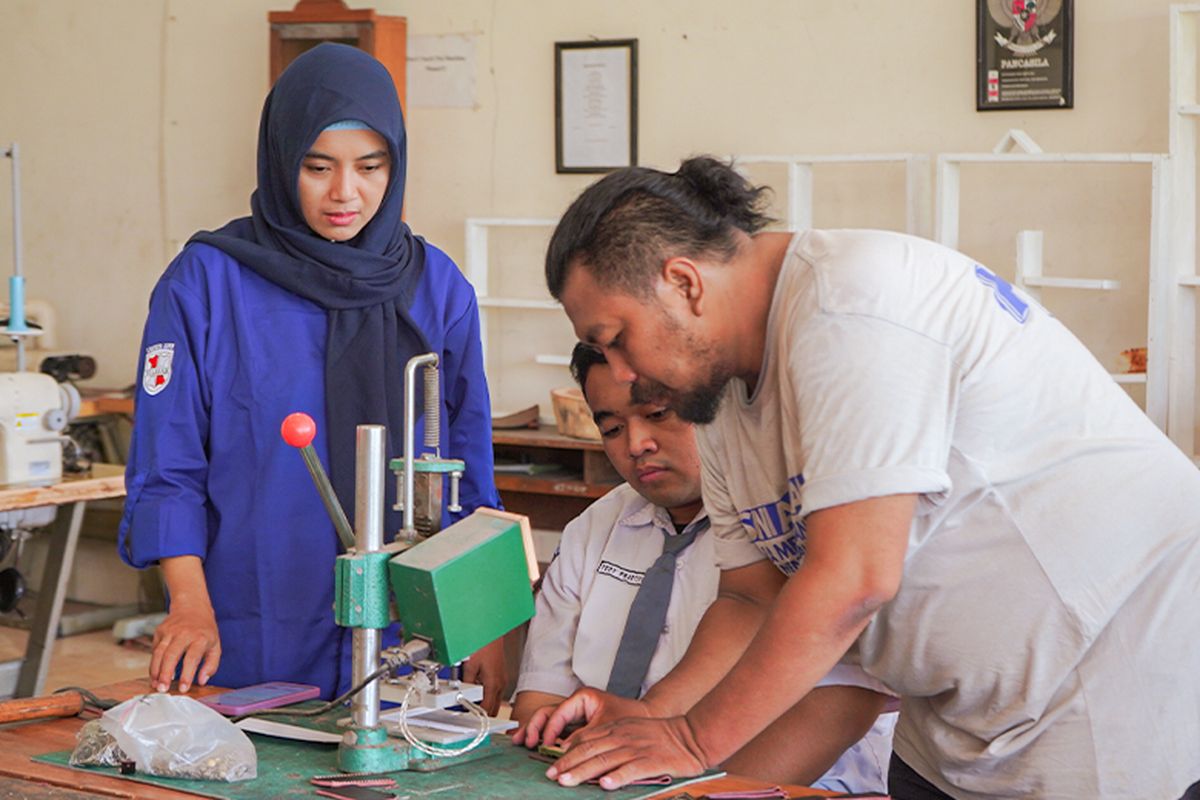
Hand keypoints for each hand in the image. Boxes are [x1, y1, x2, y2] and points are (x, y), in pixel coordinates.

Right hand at [149, 603, 220, 692]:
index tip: (183, 688)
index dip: (187, 674)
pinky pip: (154, 650)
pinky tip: (155, 675)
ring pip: (159, 653)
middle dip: (165, 674)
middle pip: (171, 655)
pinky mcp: (160, 631)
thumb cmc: (205, 630)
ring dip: (155, 671)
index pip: (192, 658)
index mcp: (200, 638)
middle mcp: (184, 633)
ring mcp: (170, 631)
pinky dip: (153, 664)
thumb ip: (211, 665)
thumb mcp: (215, 646)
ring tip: (156, 685)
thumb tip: (202, 681)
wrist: (192, 607)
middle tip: (162, 689)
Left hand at [462, 636, 506, 714]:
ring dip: (484, 703)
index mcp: (493, 684)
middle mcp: (500, 683)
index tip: (467, 718)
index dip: (476, 716)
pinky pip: (494, 690)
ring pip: (494, 700)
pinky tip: (477, 690)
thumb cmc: (484, 644)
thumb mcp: (470, 665)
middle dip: (481, 713)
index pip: (486, 708)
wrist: (492, 631)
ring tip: (470, 703)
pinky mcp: (500, 674)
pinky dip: (487, 694)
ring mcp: (502, 679)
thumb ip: (467, 682)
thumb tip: (461, 694)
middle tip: (468, 714)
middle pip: (493, 708)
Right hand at [511, 687, 650, 749]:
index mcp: (582, 697)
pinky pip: (557, 730)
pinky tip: (533, 744)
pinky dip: (545, 737)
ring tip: (520, 741)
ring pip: (549, 720)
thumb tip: (563, 751)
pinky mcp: (577, 726)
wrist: (647, 719)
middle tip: (523, 741)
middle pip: (547, 713)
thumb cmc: (630, 717)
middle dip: (533, 726)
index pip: (558, 712)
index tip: (543, 744)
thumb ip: (584, 737)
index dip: (548, 729)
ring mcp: (575, 715)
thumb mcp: (606, 726)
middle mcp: (576, 705)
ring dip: (534, 731)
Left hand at [547, 715, 708, 789]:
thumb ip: (610, 739)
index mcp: (616, 729)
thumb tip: (586, 756)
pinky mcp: (651, 761)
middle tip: (551, 776)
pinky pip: (631, 769)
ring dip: (583, 771)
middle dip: (567, 764)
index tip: (551, 765)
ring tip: (566, 781)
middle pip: (589, 750)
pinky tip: (604, 785)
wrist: (691, 735)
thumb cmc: (659, 735)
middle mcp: (623, 737)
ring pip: (604, 760)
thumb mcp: (631, 730)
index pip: (585, 740)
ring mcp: (636, 748)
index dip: (566, 753)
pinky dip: (617, 777)